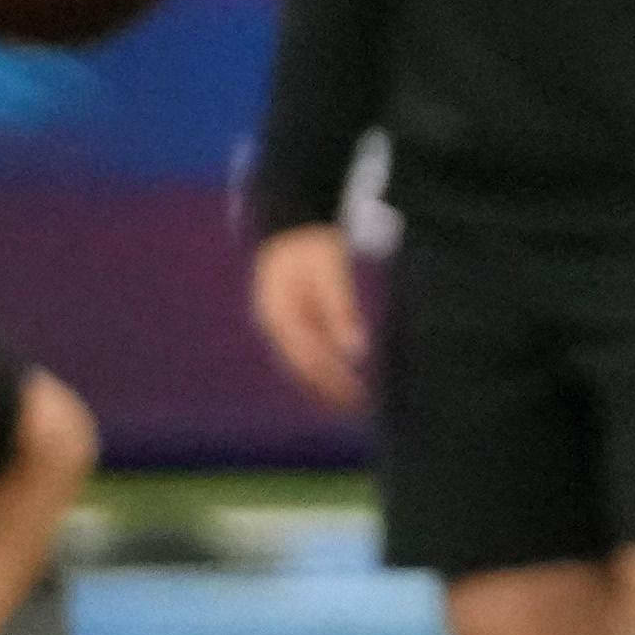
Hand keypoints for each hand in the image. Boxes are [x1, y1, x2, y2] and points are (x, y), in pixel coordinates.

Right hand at [251, 223, 371, 412]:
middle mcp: (275, 324)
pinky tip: (335, 380)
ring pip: (301, 363)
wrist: (289, 225)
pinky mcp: (287, 320)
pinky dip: (319, 368)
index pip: (311, 360)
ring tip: (349, 404)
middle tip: (359, 410)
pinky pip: (302, 351)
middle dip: (329, 390)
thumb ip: (341, 310)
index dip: (334, 382)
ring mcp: (277, 323)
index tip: (357, 399)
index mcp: (281, 315)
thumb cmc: (313, 247)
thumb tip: (356, 352)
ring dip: (323, 384)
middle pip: (304, 367)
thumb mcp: (331, 272)